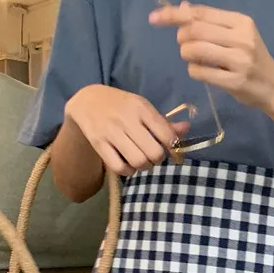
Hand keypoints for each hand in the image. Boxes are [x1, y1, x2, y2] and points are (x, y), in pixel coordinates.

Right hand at [65, 84, 187, 175]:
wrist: (87, 101)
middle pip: (154, 152)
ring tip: (143, 160)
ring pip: (138, 161)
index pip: (166, 134)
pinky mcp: (98, 144)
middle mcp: (126, 119)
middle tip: (155, 156)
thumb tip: (186, 129)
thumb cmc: (121, 105)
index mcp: (141, 108)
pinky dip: (129, 171)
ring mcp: (111, 132)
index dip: (174, 146)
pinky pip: (119, 167)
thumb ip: (164, 122)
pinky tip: (129, 165)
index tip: (171, 149)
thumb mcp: (143, 107)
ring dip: (145, 166)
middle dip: (159, 159)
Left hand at [149, 2, 273, 112]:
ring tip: (193, 59)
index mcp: (241, 21)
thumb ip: (211, 22)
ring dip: (186, 54)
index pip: (200, 13)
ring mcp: (239, 60)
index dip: (174, 14)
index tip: (154, 18)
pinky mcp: (235, 81)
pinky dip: (194, 71)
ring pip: (194, 50)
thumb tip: (183, 7)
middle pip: (194, 30)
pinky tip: (201, 71)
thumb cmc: (252, 58)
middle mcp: (242, 38)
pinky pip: (200, 72)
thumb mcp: (237, 35)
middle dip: (181, 37)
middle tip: (184, 45)